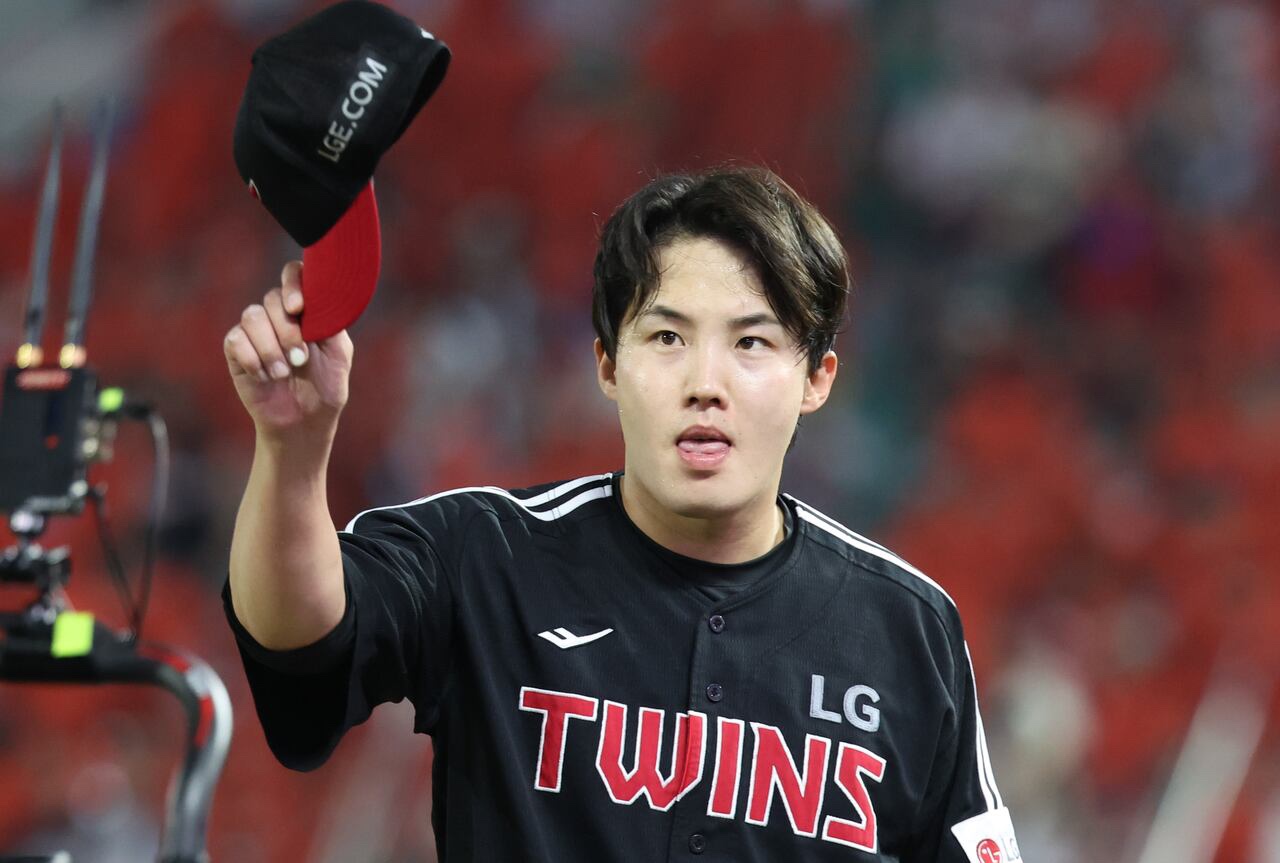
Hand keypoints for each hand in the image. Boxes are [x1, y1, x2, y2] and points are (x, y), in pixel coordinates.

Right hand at [224, 261, 352, 442]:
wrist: (305, 423)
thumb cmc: (326, 388)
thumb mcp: (339, 355)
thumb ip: (331, 323)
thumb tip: (318, 299)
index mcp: (306, 310)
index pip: (294, 275)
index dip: (293, 283)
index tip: (298, 307)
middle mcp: (278, 315)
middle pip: (272, 298)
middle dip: (287, 330)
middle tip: (300, 359)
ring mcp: (256, 332)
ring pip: (252, 316)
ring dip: (271, 348)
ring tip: (285, 373)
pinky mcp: (237, 351)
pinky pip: (236, 340)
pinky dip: (253, 359)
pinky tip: (266, 377)